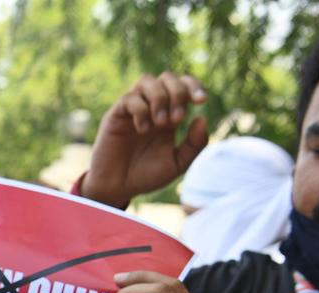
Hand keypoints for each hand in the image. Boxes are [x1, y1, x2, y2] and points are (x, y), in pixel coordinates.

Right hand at [81, 72, 208, 208]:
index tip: (201, 101)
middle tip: (177, 119)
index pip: (183, 86)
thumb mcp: (178, 163)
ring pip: (147, 80)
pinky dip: (141, 110)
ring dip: (159, 97)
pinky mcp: (115, 115)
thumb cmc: (147, 176)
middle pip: (167, 77)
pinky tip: (143, 130)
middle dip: (177, 92)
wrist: (118, 188)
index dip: (194, 86)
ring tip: (161, 123)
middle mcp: (151, 107)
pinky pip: (129, 98)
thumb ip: (194, 144)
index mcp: (170, 115)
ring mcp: (133, 109)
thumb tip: (202, 117)